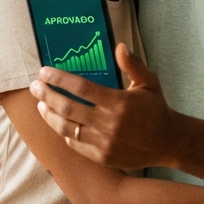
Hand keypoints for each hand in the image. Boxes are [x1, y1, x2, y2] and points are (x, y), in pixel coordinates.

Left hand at [30, 44, 176, 170]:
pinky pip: (75, 144)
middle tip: (35, 86)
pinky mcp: (102, 157)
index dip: (59, 79)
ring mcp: (104, 143)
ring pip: (66, 128)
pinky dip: (64, 132)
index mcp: (119, 102)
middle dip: (47, 95)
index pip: (81, 87)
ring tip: (41, 104)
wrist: (168, 143)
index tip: (44, 72)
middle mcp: (109, 123)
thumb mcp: (149, 82)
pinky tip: (59, 122)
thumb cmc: (156, 109)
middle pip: (68, 107)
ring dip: (49, 115)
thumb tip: (119, 46)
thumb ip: (133, 65)